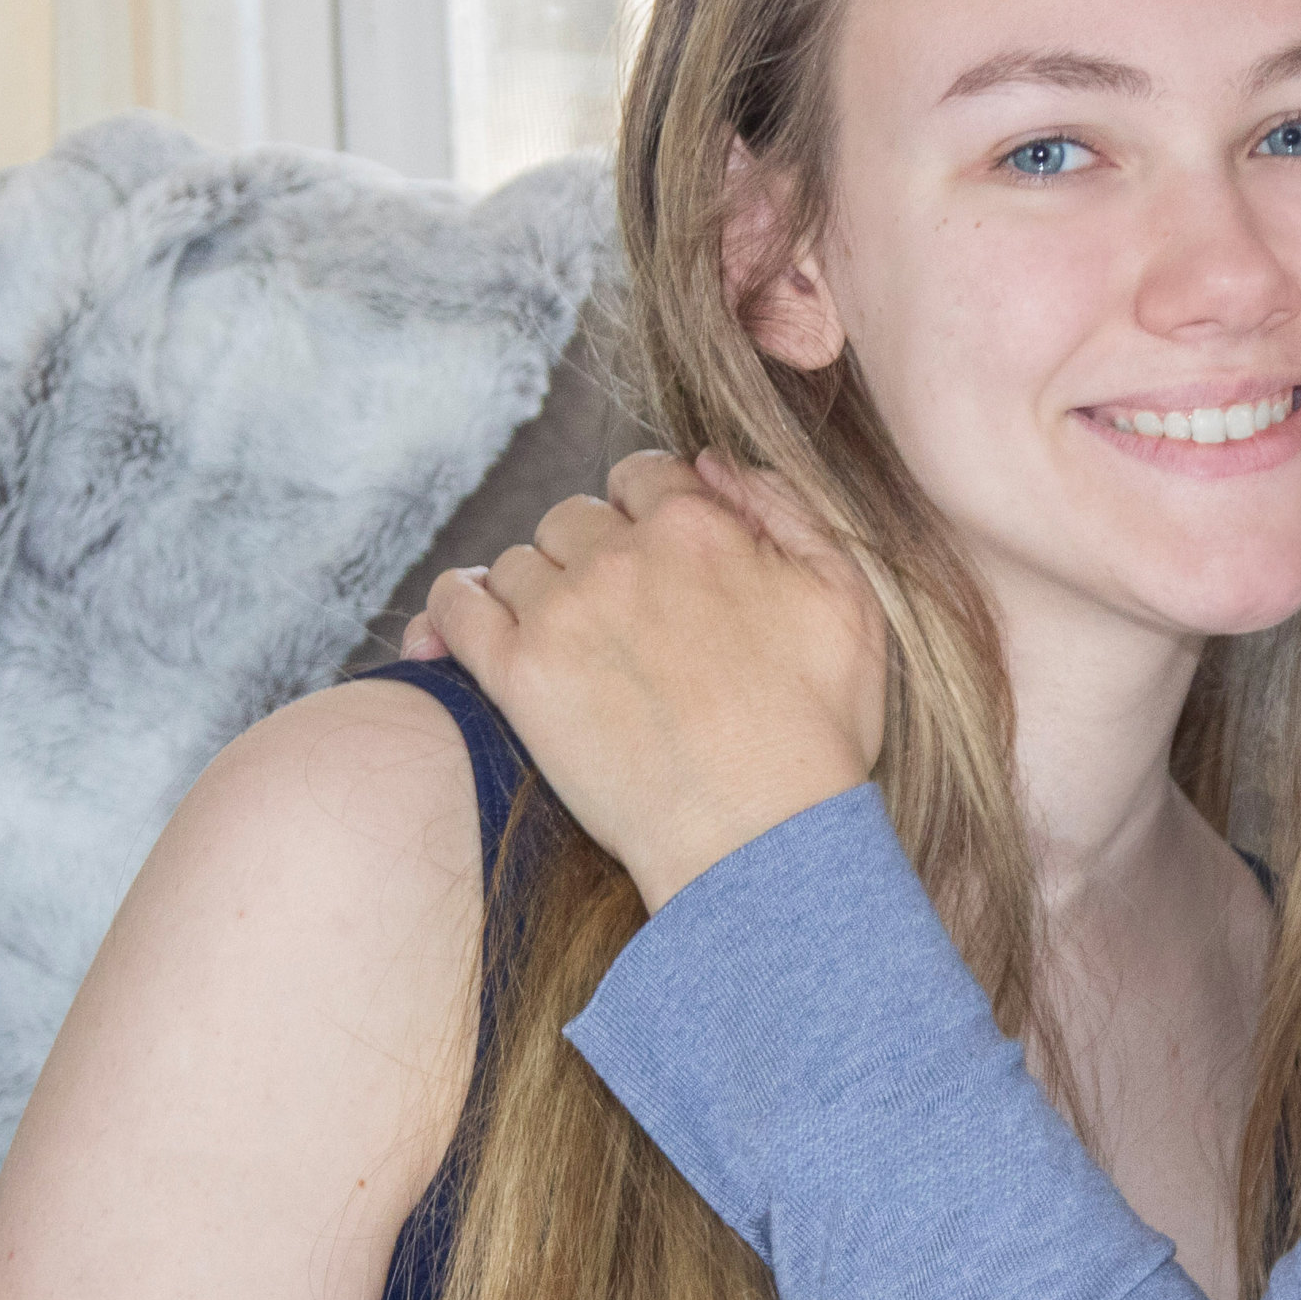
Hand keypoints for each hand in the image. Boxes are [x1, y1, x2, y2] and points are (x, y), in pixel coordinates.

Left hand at [424, 450, 886, 910]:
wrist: (762, 837)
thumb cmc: (818, 729)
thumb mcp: (847, 595)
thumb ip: (788, 508)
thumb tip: (712, 463)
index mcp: (699, 527)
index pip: (644, 475)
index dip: (649, 510)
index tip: (656, 554)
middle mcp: (622, 555)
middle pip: (575, 517)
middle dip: (593, 551)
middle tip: (620, 612)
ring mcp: (564, 614)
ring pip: (519, 562)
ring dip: (536, 587)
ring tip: (561, 636)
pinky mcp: (519, 677)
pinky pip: (455, 608)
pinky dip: (452, 606)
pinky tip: (461, 623)